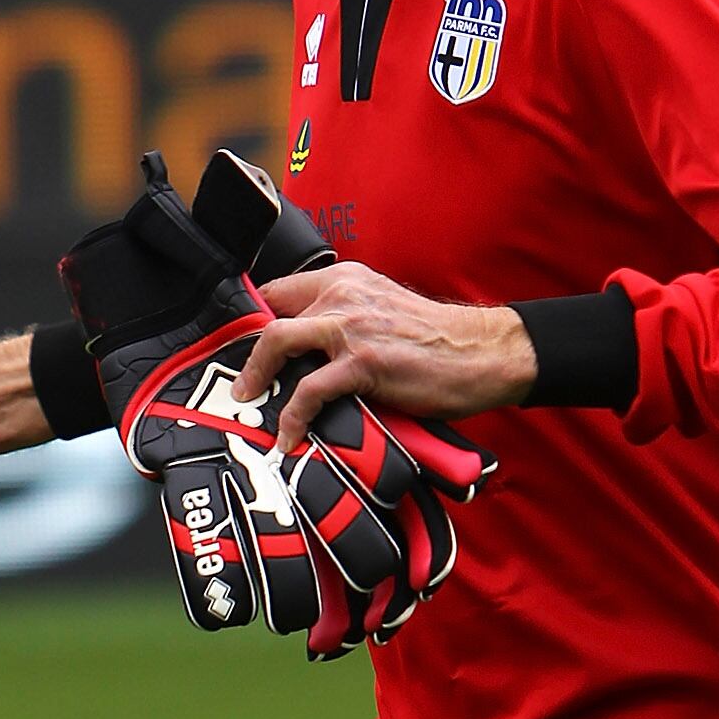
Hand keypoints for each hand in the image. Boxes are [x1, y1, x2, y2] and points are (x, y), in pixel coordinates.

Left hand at [233, 265, 535, 454]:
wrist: (480, 355)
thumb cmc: (434, 343)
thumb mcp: (381, 313)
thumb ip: (344, 320)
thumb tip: (306, 353)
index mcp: (345, 279)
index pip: (280, 290)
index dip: (254, 319)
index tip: (240, 349)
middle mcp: (343, 295)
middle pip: (270, 314)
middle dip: (245, 351)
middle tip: (239, 382)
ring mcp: (351, 328)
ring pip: (278, 342)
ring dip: (256, 377)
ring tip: (247, 403)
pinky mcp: (363, 363)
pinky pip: (309, 391)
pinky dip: (292, 418)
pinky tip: (289, 438)